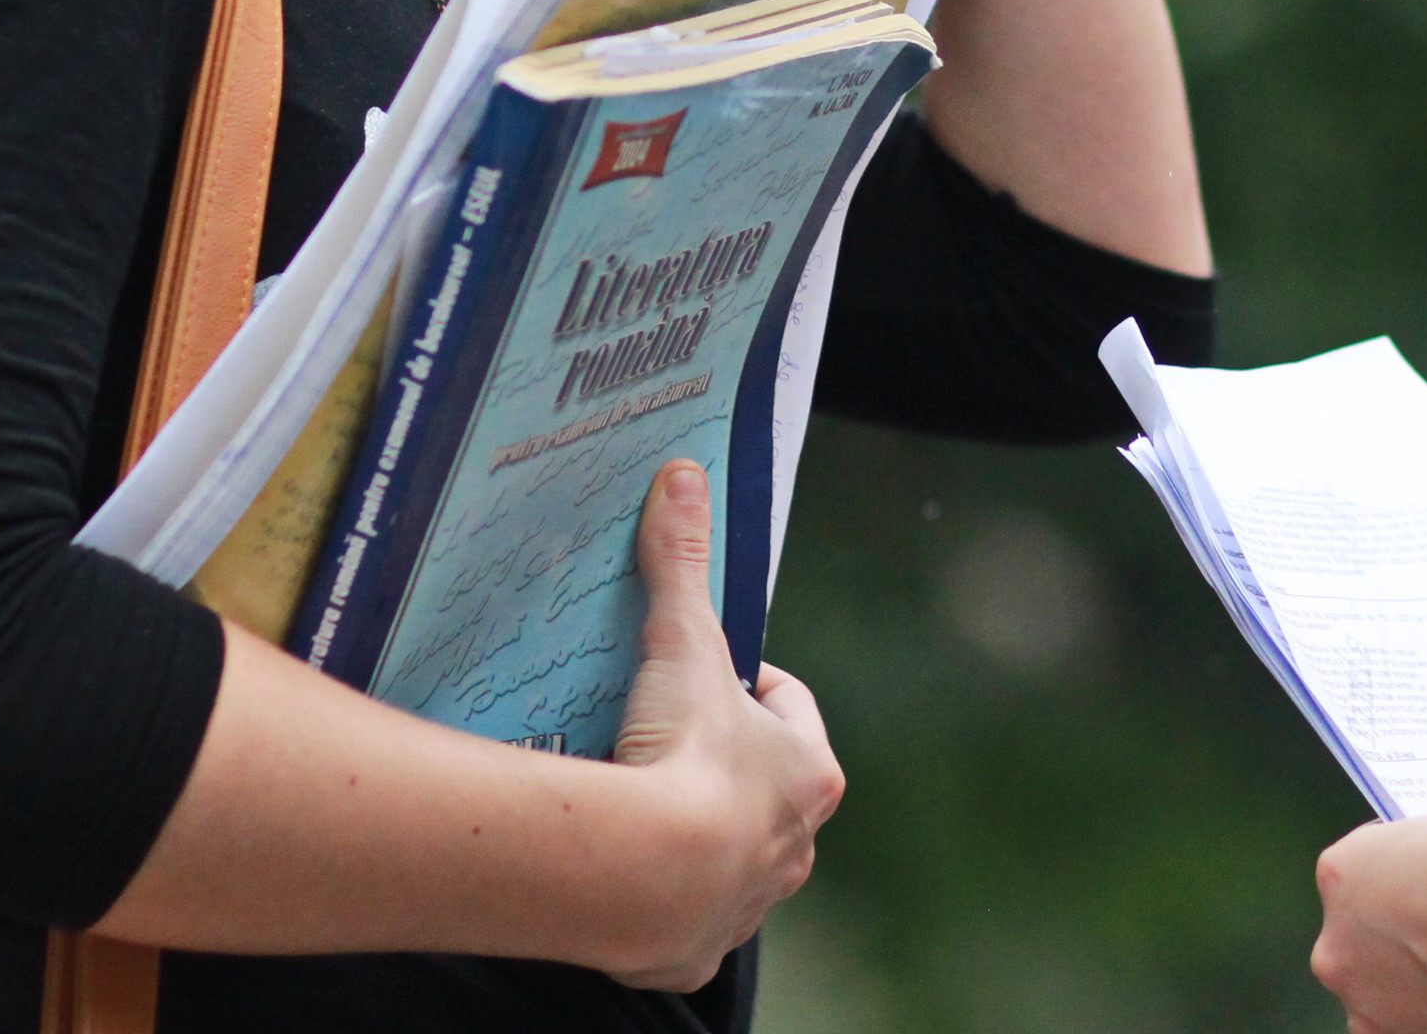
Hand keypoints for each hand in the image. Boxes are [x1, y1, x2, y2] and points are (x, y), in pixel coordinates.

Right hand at [599, 460, 845, 987]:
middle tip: (660, 738)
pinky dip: (656, 900)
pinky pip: (681, 921)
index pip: (789, 712)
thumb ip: (680, 564)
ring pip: (729, 859)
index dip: (748, 687)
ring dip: (692, 833)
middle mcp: (794, 846)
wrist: (643, 875)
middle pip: (763, 790)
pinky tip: (616, 872)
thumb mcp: (682, 647)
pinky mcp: (693, 949)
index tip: (705, 673)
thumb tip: (683, 477)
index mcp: (810, 773)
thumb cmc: (684, 758)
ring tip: (632, 802)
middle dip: (722, 765)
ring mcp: (747, 904)